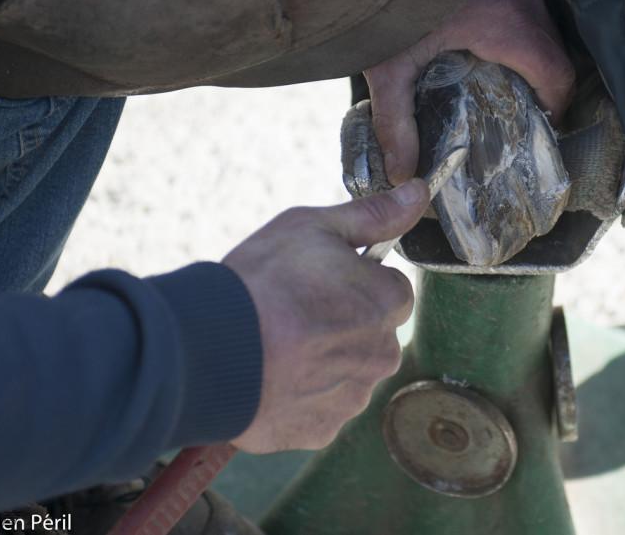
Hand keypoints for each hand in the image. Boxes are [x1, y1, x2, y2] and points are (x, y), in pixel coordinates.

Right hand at [224, 179, 429, 451]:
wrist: (207, 349)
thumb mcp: (313, 228)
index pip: (389, 290)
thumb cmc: (262, 282)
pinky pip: (320, 409)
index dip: (354, 282)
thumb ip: (373, 216)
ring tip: (276, 346)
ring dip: (322, 362)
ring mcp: (352, 397)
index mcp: (387, 304)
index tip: (319, 283)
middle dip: (342, 325)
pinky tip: (271, 377)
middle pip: (371, 335)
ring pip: (346, 373)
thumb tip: (417, 194)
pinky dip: (300, 396)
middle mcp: (381, 355)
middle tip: (294, 313)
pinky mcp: (321, 430)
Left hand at [365, 0, 575, 183]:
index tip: (541, 128)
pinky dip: (519, 35)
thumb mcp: (390, 67)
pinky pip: (528, 8)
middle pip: (554, 52)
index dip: (555, 107)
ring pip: (544, 29)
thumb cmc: (390, 0)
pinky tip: (489, 51)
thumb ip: (396, 122)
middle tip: (520, 115)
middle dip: (543, 87)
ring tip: (504, 87)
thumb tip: (402, 173)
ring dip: (531, 60)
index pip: (556, 74)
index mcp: (505, 25)